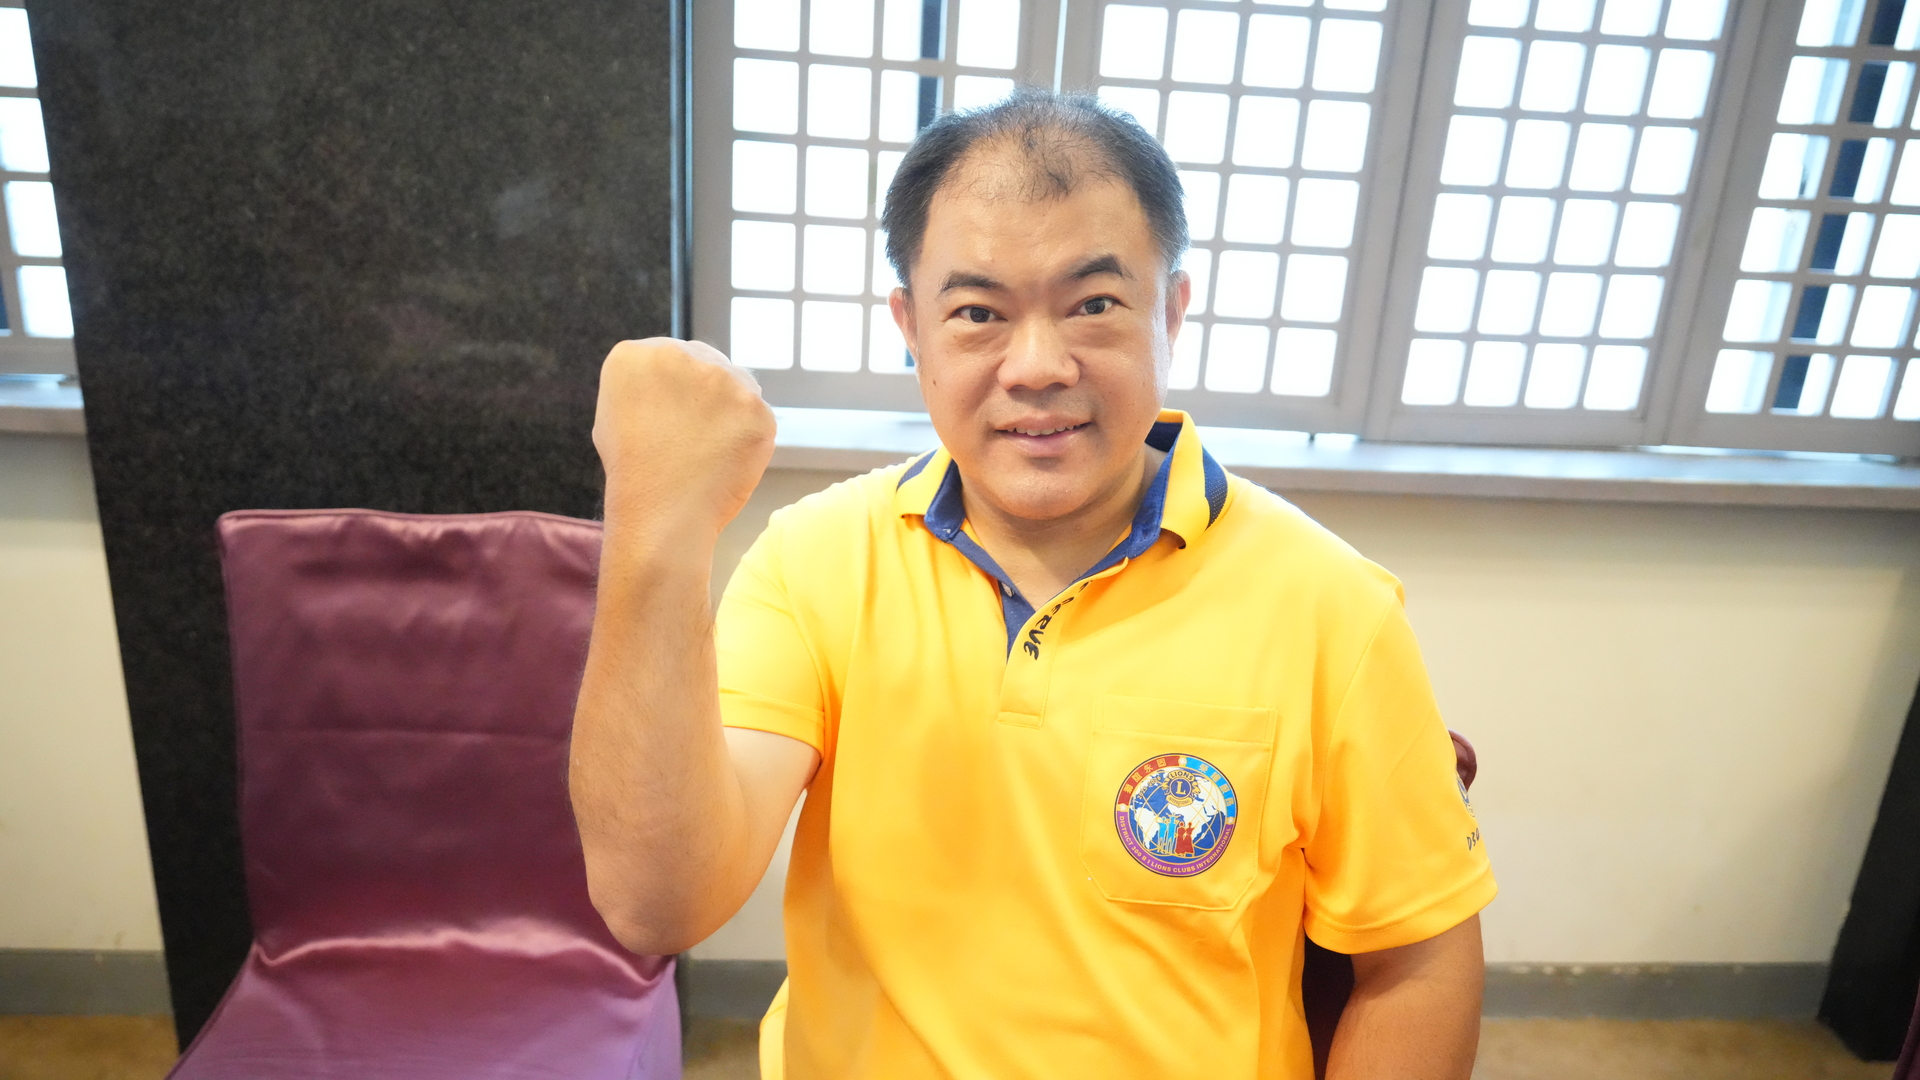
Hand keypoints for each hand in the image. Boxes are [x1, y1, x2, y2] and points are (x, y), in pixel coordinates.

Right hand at [592, 337, 775, 541]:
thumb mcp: (614, 413)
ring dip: (730, 410)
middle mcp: (680, 355)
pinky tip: (728, 457)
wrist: (662, 514)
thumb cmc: (634, 473)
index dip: (678, 388)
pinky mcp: (757, 407)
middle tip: (696, 434)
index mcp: (636, 355)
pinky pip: (757, 415)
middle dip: (706, 393)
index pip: (671, 356)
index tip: (676, 414)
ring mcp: (724, 379)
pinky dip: (748, 435)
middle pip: (707, 362)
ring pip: (737, 385)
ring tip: (710, 448)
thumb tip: (676, 380)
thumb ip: (644, 385)